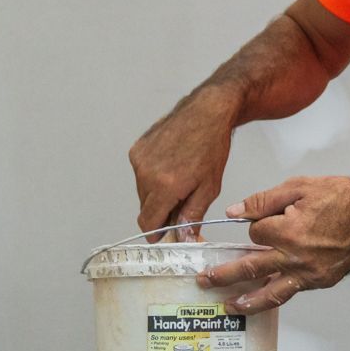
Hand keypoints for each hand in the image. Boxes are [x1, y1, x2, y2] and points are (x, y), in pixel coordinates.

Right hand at [129, 91, 236, 240]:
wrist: (206, 111)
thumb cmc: (212, 147)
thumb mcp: (208, 187)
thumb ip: (192, 216)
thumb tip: (184, 238)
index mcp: (164, 186)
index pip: (148, 222)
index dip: (155, 233)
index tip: (162, 237)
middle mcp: (146, 173)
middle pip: (145, 207)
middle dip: (160, 212)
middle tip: (181, 203)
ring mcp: (139, 159)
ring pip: (142, 191)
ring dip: (156, 193)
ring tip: (179, 179)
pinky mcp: (137, 149)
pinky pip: (140, 173)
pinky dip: (153, 176)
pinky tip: (171, 165)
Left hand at [198, 177, 349, 313]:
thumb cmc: (343, 197)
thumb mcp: (301, 187)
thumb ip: (264, 200)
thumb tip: (234, 212)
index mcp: (288, 229)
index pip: (254, 232)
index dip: (254, 225)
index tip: (260, 221)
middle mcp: (295, 256)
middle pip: (250, 267)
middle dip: (224, 274)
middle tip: (206, 279)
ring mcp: (308, 273)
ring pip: (270, 292)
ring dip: (247, 301)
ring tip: (230, 306)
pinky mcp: (320, 281)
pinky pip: (291, 292)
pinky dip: (275, 297)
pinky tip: (263, 299)